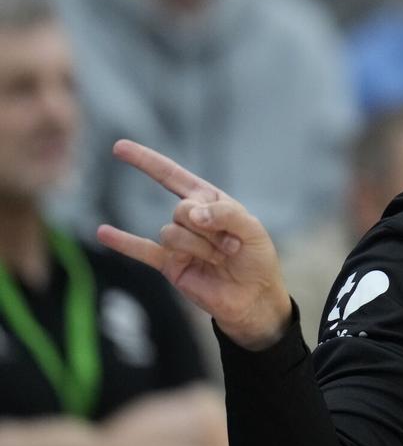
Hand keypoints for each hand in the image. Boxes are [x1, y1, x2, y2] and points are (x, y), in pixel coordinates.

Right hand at [96, 140, 291, 349]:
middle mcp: (191, 218)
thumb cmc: (256, 259)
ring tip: (220, 259)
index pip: (173, 176)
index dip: (147, 161)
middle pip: (181, 210)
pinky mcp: (170, 265)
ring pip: (171, 234)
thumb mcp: (252, 229)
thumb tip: (190, 214)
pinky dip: (123, 242)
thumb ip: (224, 214)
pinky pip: (141, 250)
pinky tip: (103, 232)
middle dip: (209, 229)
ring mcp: (178, 242)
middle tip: (231, 246)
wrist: (253, 298)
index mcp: (210, 201)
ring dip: (200, 248)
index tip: (120, 147)